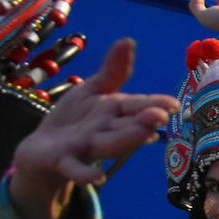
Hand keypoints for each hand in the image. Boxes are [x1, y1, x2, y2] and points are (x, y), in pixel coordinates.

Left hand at [10, 38, 176, 218]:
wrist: (43, 148)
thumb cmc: (76, 119)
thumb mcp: (94, 90)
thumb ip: (113, 71)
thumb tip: (129, 40)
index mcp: (116, 112)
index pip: (138, 106)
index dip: (156, 105)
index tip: (174, 104)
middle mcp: (107, 131)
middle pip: (128, 126)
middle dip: (144, 121)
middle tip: (161, 116)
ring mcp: (87, 147)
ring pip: (109, 144)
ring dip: (126, 140)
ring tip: (145, 134)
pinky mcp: (65, 160)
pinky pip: (76, 168)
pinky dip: (85, 174)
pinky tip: (97, 178)